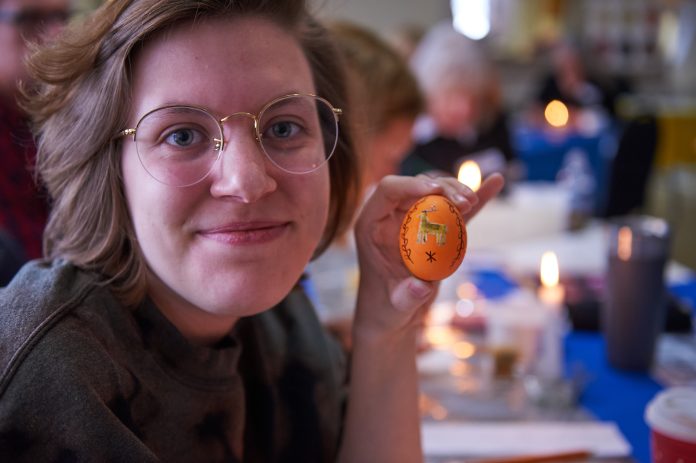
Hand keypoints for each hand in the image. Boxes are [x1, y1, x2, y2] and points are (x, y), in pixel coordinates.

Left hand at [352, 173, 503, 340]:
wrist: (396, 316)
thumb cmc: (386, 310)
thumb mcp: (395, 306)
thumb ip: (406, 296)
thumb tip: (421, 286)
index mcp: (372, 225)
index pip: (388, 190)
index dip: (410, 184)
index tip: (435, 190)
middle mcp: (392, 217)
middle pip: (417, 187)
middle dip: (442, 187)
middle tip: (464, 202)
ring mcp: (415, 221)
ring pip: (437, 193)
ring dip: (458, 192)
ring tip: (472, 201)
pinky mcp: (436, 230)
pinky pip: (455, 211)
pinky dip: (474, 199)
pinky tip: (494, 182)